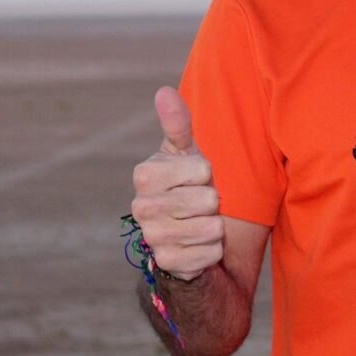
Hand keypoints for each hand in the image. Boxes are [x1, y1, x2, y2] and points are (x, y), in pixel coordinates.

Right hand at [129, 86, 223, 281]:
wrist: (186, 233)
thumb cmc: (187, 184)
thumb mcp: (186, 153)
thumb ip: (178, 124)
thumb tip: (163, 91)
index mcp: (145, 175)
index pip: (202, 168)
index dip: (207, 174)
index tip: (195, 178)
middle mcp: (141, 207)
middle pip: (209, 200)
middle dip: (213, 202)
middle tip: (199, 204)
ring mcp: (153, 238)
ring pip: (212, 228)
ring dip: (214, 227)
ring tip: (199, 223)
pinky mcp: (168, 264)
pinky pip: (210, 254)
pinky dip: (212, 251)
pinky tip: (198, 246)